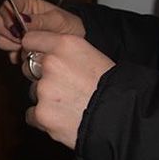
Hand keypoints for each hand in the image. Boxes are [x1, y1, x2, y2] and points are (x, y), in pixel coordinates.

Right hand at [0, 0, 84, 63]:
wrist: (74, 43)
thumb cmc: (69, 26)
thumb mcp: (58, 20)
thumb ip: (40, 20)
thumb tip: (22, 20)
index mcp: (24, 3)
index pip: (5, 6)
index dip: (9, 17)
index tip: (19, 28)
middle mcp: (16, 16)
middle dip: (9, 34)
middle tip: (24, 39)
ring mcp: (14, 33)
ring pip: (0, 40)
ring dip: (14, 46)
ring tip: (30, 47)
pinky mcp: (16, 47)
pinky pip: (8, 53)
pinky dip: (18, 56)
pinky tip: (30, 54)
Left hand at [21, 31, 114, 148]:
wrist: (127, 119)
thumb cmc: (116, 88)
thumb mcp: (93, 57)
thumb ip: (65, 53)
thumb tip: (46, 55)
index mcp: (65, 44)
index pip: (30, 39)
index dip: (35, 50)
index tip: (39, 57)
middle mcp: (51, 63)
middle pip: (31, 68)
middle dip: (43, 78)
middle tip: (67, 89)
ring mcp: (44, 90)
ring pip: (34, 93)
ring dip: (47, 99)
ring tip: (73, 106)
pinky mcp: (42, 114)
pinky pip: (32, 115)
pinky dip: (44, 119)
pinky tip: (64, 120)